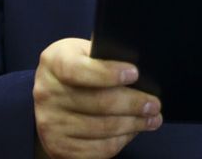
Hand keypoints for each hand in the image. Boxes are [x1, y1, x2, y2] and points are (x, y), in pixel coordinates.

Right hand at [33, 38, 161, 158]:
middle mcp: (47, 93)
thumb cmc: (77, 68)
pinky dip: (121, 140)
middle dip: (133, 103)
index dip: (108, 73)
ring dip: (133, 124)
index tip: (135, 73)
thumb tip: (139, 70)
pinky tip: (132, 131)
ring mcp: (51, 123)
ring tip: (152, 119)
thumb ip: (103, 56)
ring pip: (102, 128)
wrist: (51, 97)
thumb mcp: (83, 52)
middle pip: (98, 102)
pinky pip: (98, 149)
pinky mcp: (59, 147)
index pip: (79, 69)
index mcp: (54, 62)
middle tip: (154, 104)